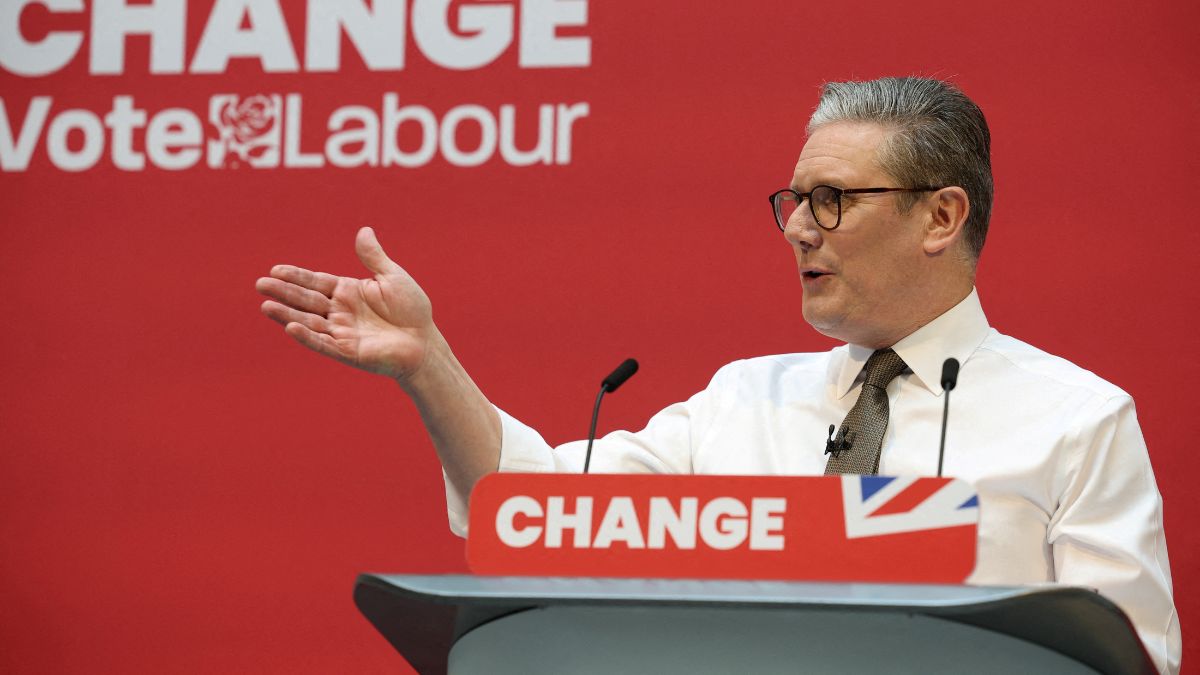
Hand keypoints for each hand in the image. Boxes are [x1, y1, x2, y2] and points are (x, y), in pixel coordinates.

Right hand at [257, 227, 434, 380]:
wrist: (425, 342)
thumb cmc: (412, 310)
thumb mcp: (393, 277)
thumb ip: (374, 257)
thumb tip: (363, 230)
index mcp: (348, 292)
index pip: (316, 282)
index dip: (296, 276)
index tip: (275, 269)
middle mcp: (340, 312)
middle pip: (306, 300)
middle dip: (284, 292)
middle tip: (260, 284)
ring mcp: (342, 332)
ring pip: (308, 322)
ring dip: (287, 315)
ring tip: (266, 306)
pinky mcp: (347, 351)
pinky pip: (323, 343)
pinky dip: (307, 336)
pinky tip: (290, 328)